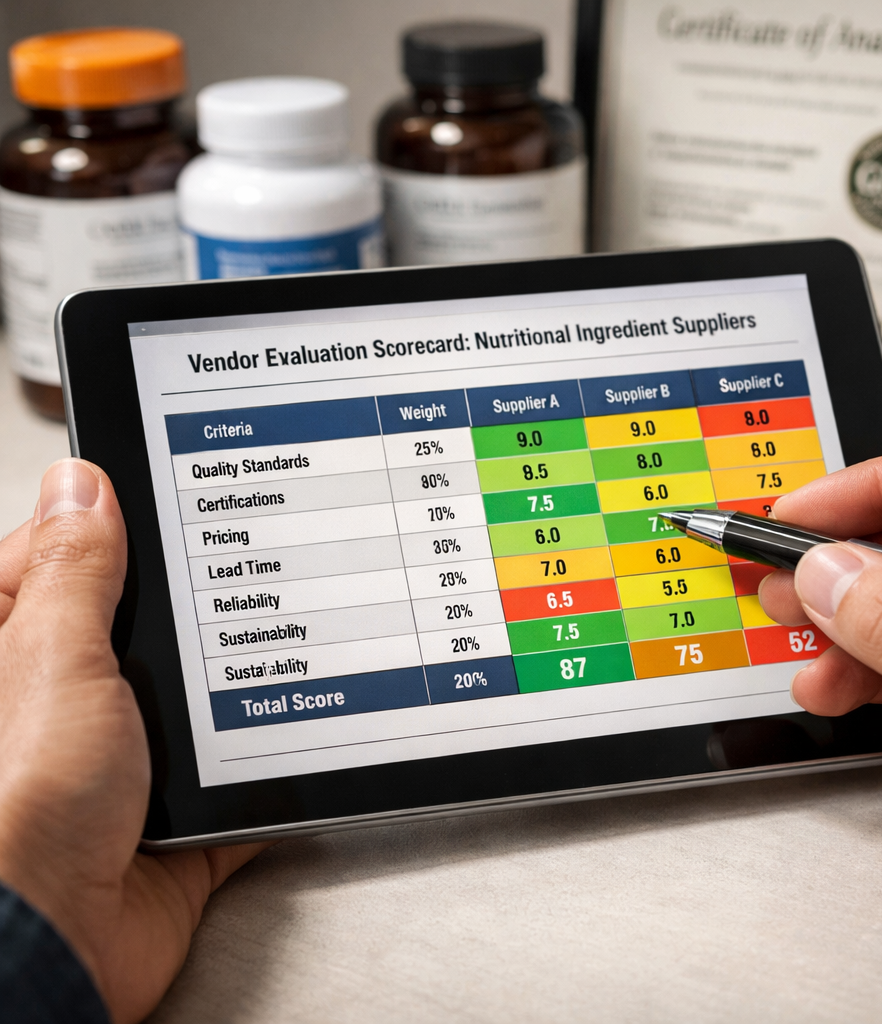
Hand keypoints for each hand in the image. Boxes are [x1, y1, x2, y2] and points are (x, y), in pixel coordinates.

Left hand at [0, 459, 265, 1022]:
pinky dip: (268, 763)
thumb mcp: (53, 657)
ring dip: (235, 692)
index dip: (114, 524)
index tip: (178, 499)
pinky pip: (237, 773)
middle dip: (195, 614)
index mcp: (17, 650)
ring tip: (276, 655)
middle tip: (241, 580)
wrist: (53, 946)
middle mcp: (67, 700)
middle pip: (146, 625)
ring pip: (198, 697)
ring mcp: (124, 758)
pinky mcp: (173, 813)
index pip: (64, 556)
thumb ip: (76, 573)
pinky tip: (295, 735)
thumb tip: (82, 486)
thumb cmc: (17, 809)